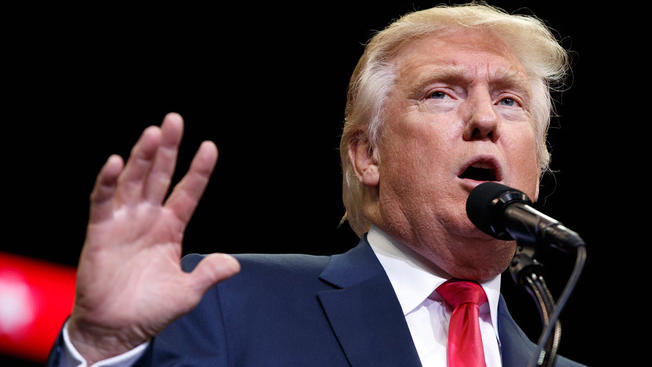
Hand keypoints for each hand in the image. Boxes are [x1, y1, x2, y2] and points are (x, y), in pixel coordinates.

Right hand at [67, 113, 239, 363]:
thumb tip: (234, 264)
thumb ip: (208, 274)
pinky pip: (102, 202)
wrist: (117, 330)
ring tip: (152, 133)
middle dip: (167, 149)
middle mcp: (148, 218)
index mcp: (170, 228)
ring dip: (141, 157)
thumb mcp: (188, 292)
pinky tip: (116, 162)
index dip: (198, 171)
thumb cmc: (150, 310)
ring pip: (134, 181)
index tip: (210, 147)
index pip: (187, 192)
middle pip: (159, 176)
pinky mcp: (100, 231)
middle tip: (174, 120)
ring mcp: (124, 222)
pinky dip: (107, 182)